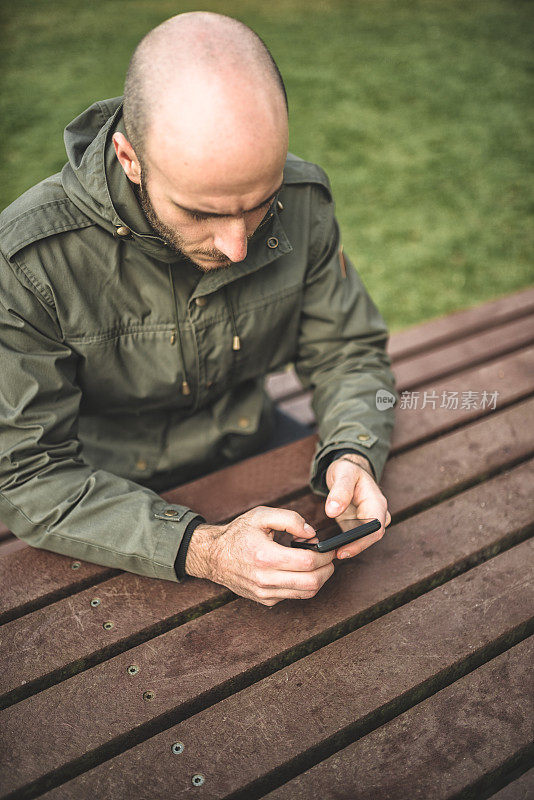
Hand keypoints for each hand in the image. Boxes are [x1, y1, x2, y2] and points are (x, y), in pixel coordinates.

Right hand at [184, 506, 334, 605]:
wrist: (214, 556)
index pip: (308, 562)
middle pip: (311, 583)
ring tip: (317, 564)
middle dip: (327, 570)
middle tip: (329, 558)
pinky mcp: (266, 600)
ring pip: (305, 593)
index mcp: (265, 556)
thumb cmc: (238, 534)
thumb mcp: (261, 515)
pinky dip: (303, 584)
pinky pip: (294, 596)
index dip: (325, 555)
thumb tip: (312, 533)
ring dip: (319, 579)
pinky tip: (299, 570)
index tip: (330, 548)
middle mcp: (265, 579)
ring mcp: (265, 593)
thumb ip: (290, 519)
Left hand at [324, 454, 390, 559]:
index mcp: (377, 502)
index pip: (375, 528)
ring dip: (350, 547)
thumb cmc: (348, 470)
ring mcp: (370, 519)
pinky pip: (356, 537)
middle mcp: (377, 513)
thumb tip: (333, 511)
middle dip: (354, 547)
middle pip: (371, 537)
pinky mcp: (360, 523)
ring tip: (330, 553)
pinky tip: (332, 548)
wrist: (349, 469)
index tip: (344, 549)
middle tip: (334, 555)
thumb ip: (340, 491)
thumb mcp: (343, 473)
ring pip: (364, 539)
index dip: (361, 541)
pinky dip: (346, 543)